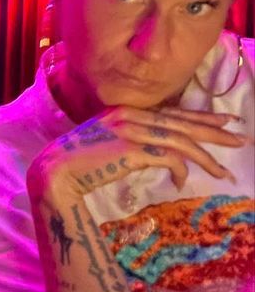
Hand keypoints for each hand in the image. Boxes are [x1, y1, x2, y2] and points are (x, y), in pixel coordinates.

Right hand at [29, 105, 248, 198]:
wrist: (55, 170)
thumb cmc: (77, 161)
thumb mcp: (105, 141)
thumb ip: (129, 138)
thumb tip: (158, 151)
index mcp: (125, 109)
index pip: (172, 112)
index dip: (201, 117)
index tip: (225, 122)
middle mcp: (130, 115)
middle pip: (182, 123)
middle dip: (215, 132)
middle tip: (240, 139)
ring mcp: (131, 130)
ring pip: (182, 141)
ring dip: (206, 158)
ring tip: (224, 172)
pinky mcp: (131, 149)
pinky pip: (169, 158)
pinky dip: (180, 170)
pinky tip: (182, 182)